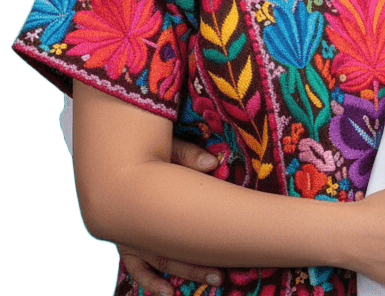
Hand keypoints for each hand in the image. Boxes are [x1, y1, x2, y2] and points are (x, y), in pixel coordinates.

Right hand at [118, 138, 222, 295]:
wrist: (111, 165)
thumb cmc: (145, 156)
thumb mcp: (168, 149)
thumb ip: (188, 155)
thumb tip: (212, 163)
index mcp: (157, 202)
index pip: (184, 224)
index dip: (206, 238)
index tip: (229, 250)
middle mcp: (144, 225)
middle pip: (174, 251)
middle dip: (197, 265)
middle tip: (220, 276)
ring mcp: (134, 238)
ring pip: (162, 262)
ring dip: (184, 272)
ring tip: (208, 280)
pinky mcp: (128, 244)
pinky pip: (138, 268)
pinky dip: (150, 281)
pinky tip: (165, 293)